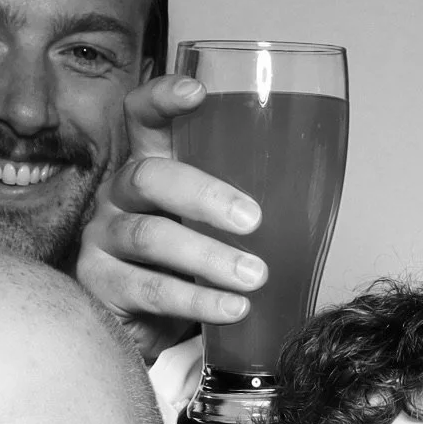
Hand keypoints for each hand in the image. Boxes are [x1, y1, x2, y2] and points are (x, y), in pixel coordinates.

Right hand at [76, 75, 264, 361]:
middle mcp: (119, 195)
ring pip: (150, 237)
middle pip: (149, 177)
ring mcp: (103, 239)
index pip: (143, 118)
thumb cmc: (190, 265)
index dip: (163, 99)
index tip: (198, 93)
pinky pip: (149, 290)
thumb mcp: (214, 227)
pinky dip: (197, 300)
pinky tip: (233, 308)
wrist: (147, 330)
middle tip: (253, 220)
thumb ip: (245, 204)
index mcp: (149, 166)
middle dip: (204, 195)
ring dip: (209, 257)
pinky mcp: (101, 285)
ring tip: (255, 276)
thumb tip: (320, 195)